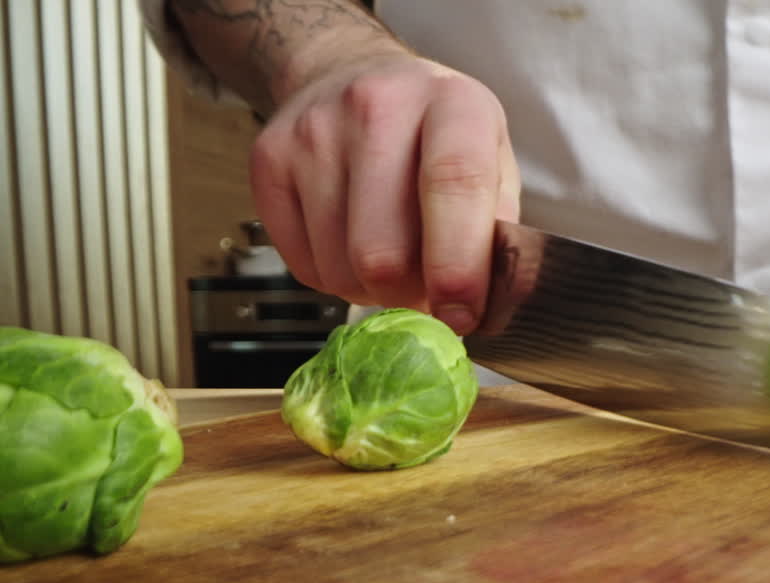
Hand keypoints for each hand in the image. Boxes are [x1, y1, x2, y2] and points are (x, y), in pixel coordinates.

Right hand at [249, 50, 520, 334]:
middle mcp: (376, 106)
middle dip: (410, 295)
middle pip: (383, 250)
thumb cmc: (437, 134)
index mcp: (452, 104)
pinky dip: (335, 279)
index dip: (458, 266)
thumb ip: (497, 231)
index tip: (461, 315)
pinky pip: (303, 267)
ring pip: (341, 268)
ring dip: (373, 291)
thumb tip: (486, 306)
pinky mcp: (268, 160)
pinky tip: (353, 248)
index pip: (454, 185)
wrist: (352, 75)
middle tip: (427, 291)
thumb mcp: (494, 161)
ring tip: (393, 262)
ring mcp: (313, 132)